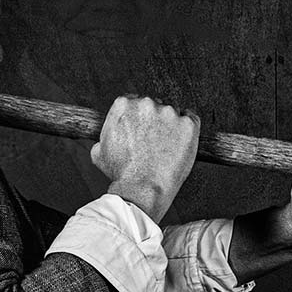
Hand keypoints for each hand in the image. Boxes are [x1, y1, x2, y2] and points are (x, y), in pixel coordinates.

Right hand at [89, 94, 199, 223]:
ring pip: (173, 113)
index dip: (139, 118)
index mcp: (124, 104)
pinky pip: (192, 120)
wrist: (141, 191)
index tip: (142, 130)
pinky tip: (180, 144)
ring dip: (171, 127)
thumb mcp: (99, 152)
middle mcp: (147, 103)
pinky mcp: (188, 125)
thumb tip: (107, 134)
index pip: (135, 101)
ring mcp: (169, 113)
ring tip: (165, 150)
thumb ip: (105, 135)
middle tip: (154, 144)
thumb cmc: (121, 174)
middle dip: (155, 121)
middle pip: (155, 105)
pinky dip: (187, 131)